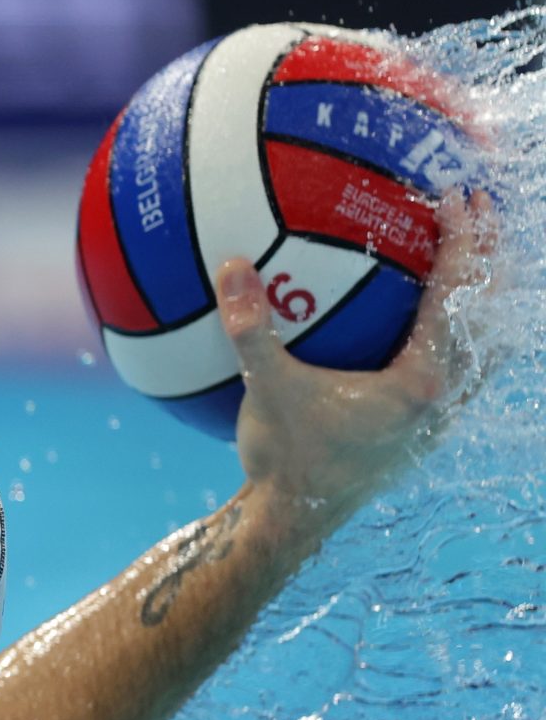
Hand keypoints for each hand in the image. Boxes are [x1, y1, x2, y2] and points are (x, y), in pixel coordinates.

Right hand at [218, 192, 491, 528]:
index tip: (455, 197)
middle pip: (488, 313)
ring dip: (484, 301)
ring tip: (480, 264)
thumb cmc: (283, 458)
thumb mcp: (265, 389)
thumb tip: (231, 266)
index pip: (456, 295)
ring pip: (485, 347)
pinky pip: (461, 373)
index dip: (461, 240)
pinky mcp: (423, 433)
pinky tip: (438, 328)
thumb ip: (251, 328)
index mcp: (422, 383)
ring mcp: (439, 420)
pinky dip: (463, 337)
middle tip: (482, 210)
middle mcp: (444, 400)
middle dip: (488, 258)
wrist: (290, 523)